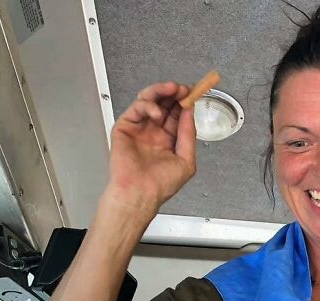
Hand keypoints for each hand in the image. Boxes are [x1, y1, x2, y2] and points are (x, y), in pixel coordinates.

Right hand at [106, 81, 196, 214]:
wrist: (141, 193)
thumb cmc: (160, 185)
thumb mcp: (186, 160)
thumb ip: (188, 134)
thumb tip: (190, 113)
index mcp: (168, 141)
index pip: (177, 115)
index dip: (185, 103)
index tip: (194, 94)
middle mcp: (154, 133)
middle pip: (164, 104)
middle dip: (175, 93)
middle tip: (183, 88)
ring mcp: (140, 128)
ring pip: (150, 100)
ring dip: (162, 91)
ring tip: (172, 89)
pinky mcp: (125, 127)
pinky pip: (137, 108)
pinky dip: (148, 105)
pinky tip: (157, 113)